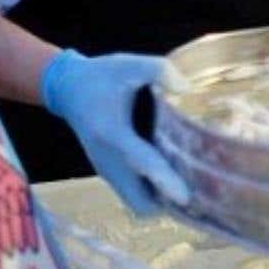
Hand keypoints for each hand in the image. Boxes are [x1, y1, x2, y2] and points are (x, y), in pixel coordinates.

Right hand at [41, 50, 189, 215]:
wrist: (68, 87)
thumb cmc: (101, 75)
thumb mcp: (129, 64)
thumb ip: (159, 70)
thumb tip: (187, 89)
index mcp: (112, 133)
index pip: (140, 163)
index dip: (164, 180)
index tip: (185, 196)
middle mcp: (108, 160)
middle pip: (140, 202)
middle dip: (168, 202)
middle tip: (200, 191)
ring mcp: (107, 170)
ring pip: (137, 203)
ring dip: (162, 201)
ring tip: (192, 186)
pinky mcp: (109, 172)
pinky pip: (133, 194)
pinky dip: (152, 193)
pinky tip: (174, 175)